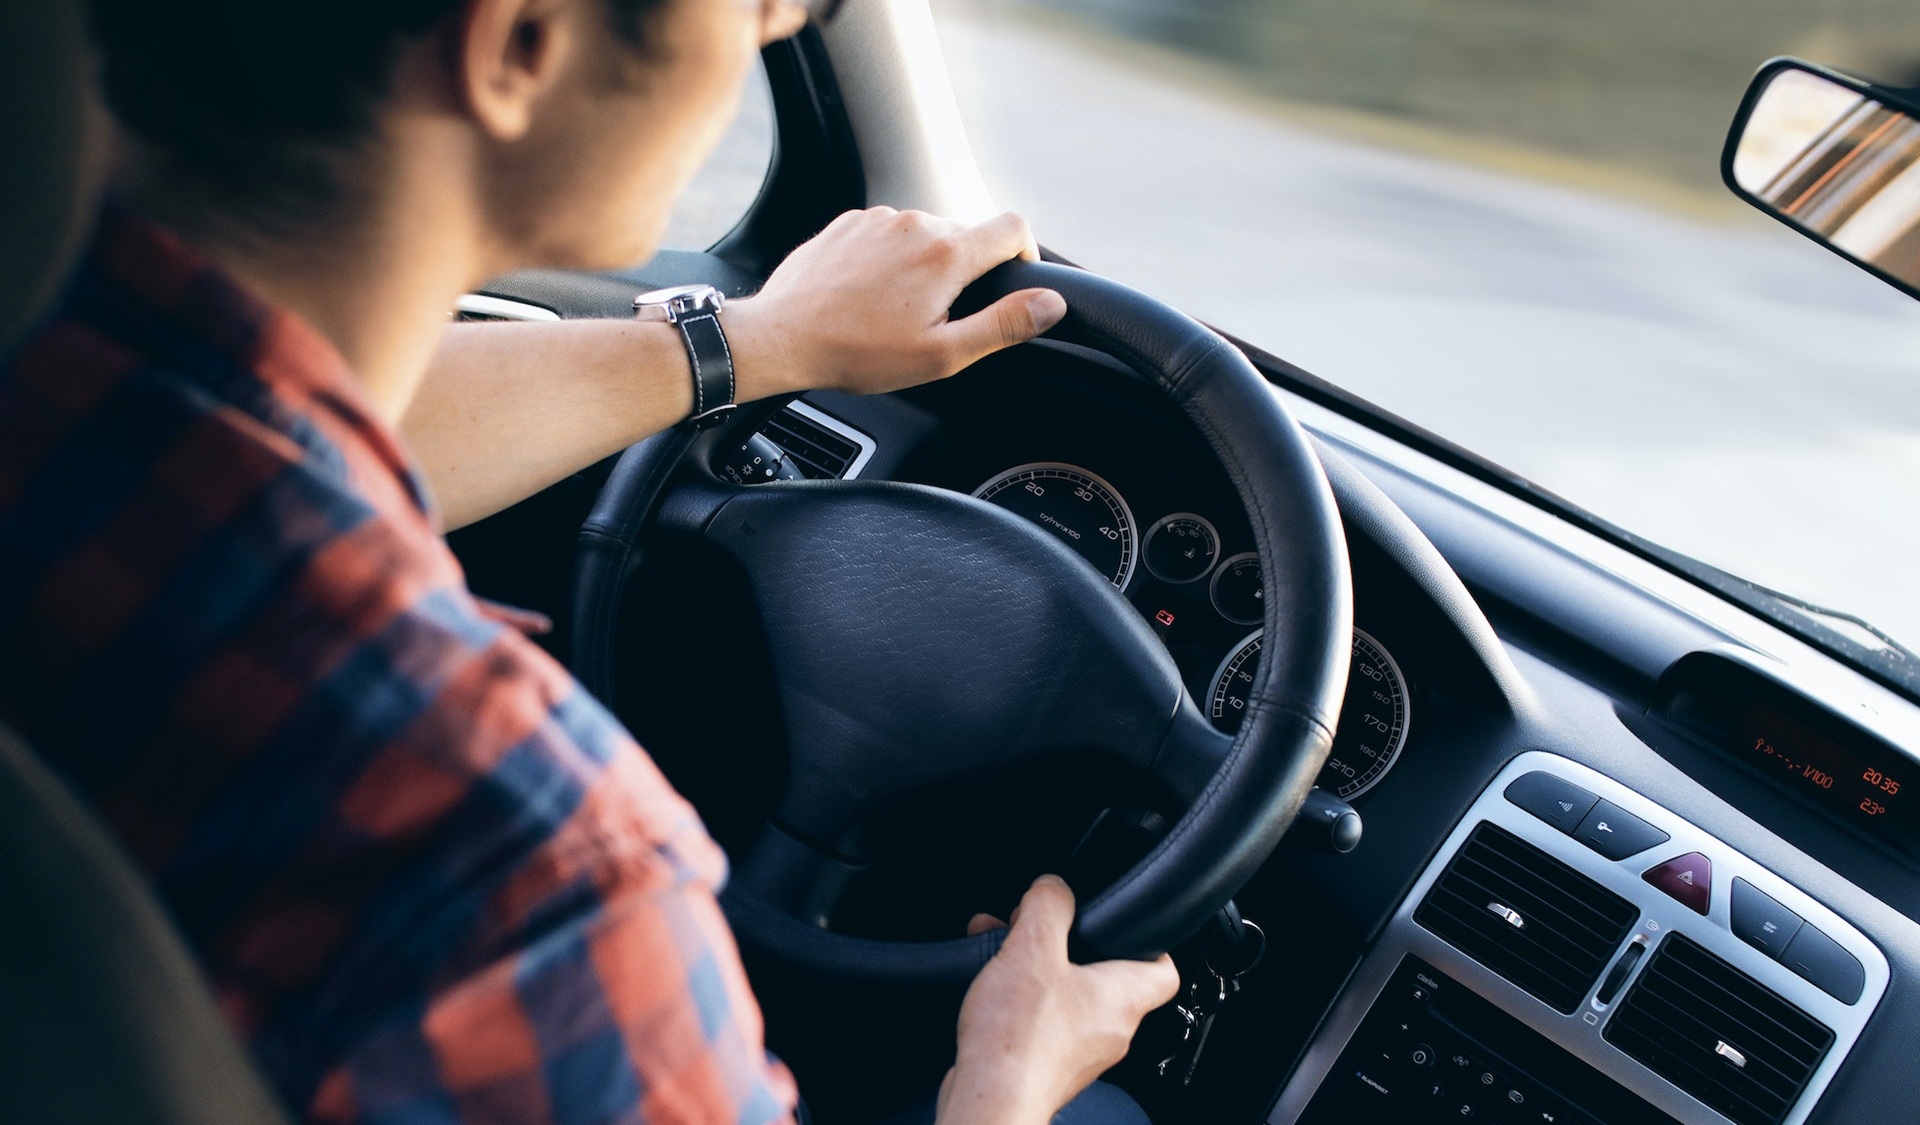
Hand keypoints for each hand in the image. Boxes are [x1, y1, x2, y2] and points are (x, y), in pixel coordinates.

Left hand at [725, 208, 1066, 399]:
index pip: (1014, 228)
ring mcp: (879, 218)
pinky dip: (890, 259)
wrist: (782, 336)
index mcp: (947, 253)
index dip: (1025, 254)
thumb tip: (1051, 304)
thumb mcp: (942, 354)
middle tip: (940, 318)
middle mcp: (916, 223)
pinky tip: (869, 295)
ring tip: (897, 311)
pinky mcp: (849, 223)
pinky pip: (887, 234)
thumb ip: (1003, 325)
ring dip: (925, 265)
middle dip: (966, 271)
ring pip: (925, 234)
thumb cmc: (858, 352)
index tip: (1013, 281)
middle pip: (967, 234)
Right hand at [935, 876, 1179, 1124]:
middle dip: (1068, 947)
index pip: (1164, 970)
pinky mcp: (1048, 1068)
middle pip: (1105, 978)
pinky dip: (1020, 1000)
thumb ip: (1048, 906)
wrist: (990, 1101)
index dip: (1150, 941)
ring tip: (1001, 950)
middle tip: (1039, 929)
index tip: (1126, 924)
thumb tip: (1054, 887)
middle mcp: (1110, 1030)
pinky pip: (1043, 1023)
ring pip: (1068, 998)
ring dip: (1037, 970)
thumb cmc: (1019, 1039)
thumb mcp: (1032, 948)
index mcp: (1123, 998)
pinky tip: (989, 988)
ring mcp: (1081, 1054)